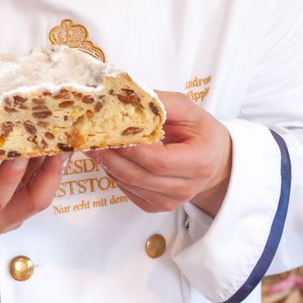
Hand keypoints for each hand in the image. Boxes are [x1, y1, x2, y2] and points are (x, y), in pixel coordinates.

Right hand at [0, 122, 67, 275]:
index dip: (11, 174)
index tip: (20, 149)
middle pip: (35, 200)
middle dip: (52, 171)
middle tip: (61, 140)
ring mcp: (12, 214)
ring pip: (42, 192)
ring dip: (55, 165)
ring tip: (65, 134)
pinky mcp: (17, 206)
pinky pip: (39, 186)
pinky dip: (48, 165)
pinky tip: (53, 142)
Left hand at [88, 92, 231, 215]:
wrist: (214, 162)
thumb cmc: (201, 133)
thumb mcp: (189, 109)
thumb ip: (162, 102)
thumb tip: (128, 96)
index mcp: (198, 162)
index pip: (157, 160)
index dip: (130, 147)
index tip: (107, 129)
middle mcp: (184, 187)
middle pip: (137, 174)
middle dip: (109, 154)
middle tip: (88, 135)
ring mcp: (169, 201)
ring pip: (128, 183)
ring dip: (106, 163)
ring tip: (92, 142)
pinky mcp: (155, 206)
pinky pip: (126, 190)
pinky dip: (113, 172)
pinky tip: (109, 155)